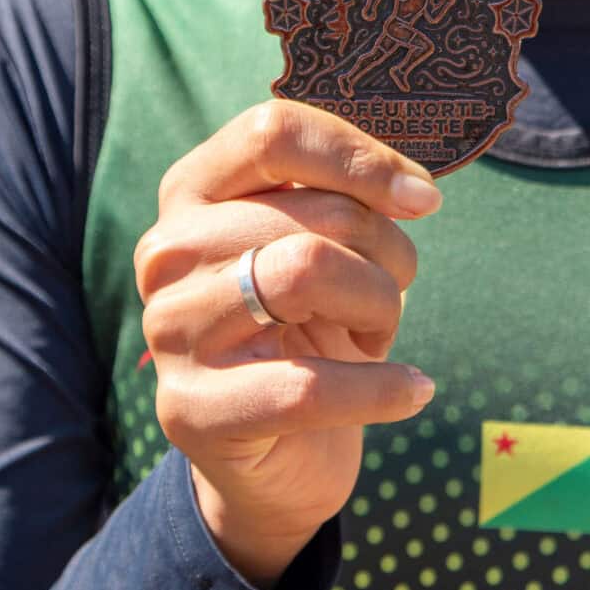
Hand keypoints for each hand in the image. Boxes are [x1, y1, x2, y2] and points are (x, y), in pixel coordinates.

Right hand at [132, 99, 441, 586]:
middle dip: (387, 251)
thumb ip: (345, 198)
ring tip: (381, 334)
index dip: (359, 158)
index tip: (422, 199)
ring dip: (380, 307)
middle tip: (394, 289)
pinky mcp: (190, 409)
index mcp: (193, 192)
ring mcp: (170, 330)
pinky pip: (308, 386)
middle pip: (314, 213)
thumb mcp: (320, 245)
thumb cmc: (307, 329)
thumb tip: (413, 192)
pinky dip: (382, 388)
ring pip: (306, 275)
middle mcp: (167, 251)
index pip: (272, 133)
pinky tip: (413, 390)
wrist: (278, 456)